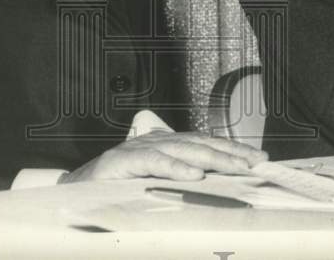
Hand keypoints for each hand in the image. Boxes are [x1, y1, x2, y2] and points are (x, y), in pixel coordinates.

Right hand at [59, 131, 267, 183]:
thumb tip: (215, 189)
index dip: (231, 149)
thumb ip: (178, 183)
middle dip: (230, 152)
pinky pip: (153, 163)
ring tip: (235, 168)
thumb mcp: (154, 185)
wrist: (75, 190)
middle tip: (255, 162)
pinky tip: (193, 175)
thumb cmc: (115, 189)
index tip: (258, 158)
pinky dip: (174, 168)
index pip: (204, 144)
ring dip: (211, 159)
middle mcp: (155, 143)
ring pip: (182, 150)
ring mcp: (139, 150)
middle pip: (199, 145)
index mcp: (165, 147)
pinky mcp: (122, 162)